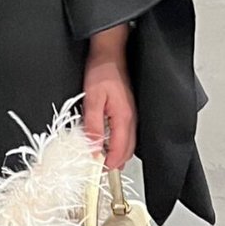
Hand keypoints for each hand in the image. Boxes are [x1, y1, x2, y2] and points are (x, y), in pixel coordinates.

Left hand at [83, 25, 136, 169]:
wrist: (110, 54)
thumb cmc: (102, 72)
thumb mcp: (92, 100)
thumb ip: (93, 126)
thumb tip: (93, 148)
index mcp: (123, 119)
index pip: (119, 150)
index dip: (109, 164)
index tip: (98, 171)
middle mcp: (131, 119)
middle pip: (127, 151)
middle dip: (115, 163)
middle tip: (99, 169)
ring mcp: (132, 115)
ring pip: (128, 143)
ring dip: (117, 154)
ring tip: (101, 159)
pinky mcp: (128, 111)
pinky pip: (126, 134)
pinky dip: (118, 143)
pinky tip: (106, 142)